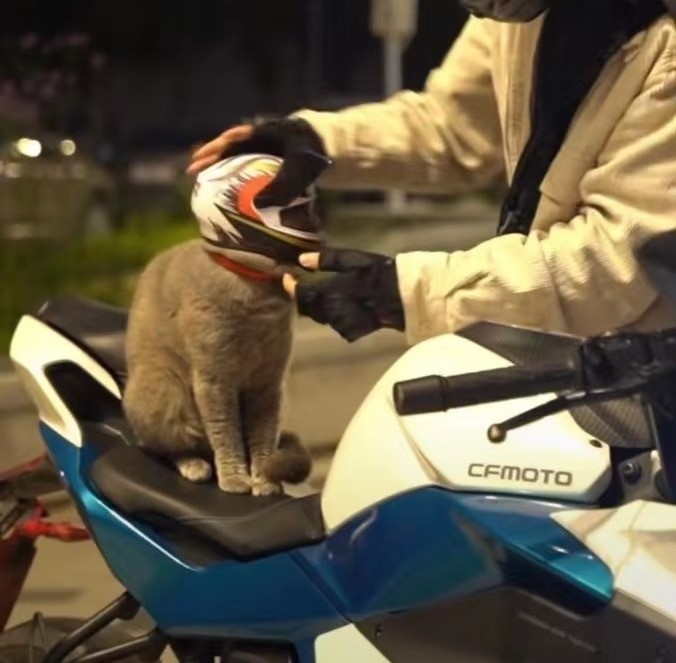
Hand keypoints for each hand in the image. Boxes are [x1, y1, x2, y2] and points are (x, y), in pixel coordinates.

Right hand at [186, 117, 325, 177]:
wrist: (332, 146)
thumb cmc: (314, 156)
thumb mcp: (300, 171)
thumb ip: (283, 188)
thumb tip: (259, 207)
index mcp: (262, 133)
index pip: (231, 140)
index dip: (213, 150)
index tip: (197, 162)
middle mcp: (260, 136)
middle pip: (229, 145)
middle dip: (210, 158)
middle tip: (192, 172)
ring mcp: (264, 145)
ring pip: (236, 154)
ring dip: (221, 165)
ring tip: (205, 179)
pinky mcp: (270, 157)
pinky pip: (247, 162)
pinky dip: (236, 172)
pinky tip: (230, 188)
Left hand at [283, 248, 404, 342]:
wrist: (403, 298)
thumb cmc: (379, 273)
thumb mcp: (353, 259)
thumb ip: (326, 260)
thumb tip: (301, 259)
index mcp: (329, 291)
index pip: (299, 293)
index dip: (290, 285)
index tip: (287, 276)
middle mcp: (331, 311)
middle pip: (306, 308)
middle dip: (303, 296)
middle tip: (305, 283)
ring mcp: (341, 324)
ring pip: (319, 316)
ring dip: (318, 306)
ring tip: (327, 292)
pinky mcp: (351, 332)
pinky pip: (334, 324)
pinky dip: (334, 314)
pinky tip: (344, 304)